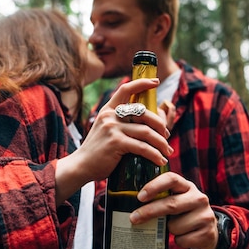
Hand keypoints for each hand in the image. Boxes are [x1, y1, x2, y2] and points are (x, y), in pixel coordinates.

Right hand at [55, 78, 172, 202]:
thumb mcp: (105, 130)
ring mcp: (113, 128)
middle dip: (160, 124)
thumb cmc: (98, 152)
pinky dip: (155, 155)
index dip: (142, 83)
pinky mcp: (116, 142)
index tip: (156, 82)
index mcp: (108, 110)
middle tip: (166, 136)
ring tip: (167, 152)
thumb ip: (120, 124)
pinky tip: (160, 161)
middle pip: (144, 112)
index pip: (126, 89)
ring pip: (146, 131)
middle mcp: (110, 116)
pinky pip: (143, 147)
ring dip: (161, 143)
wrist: (81, 166)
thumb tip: (146, 125)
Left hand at [129, 172, 218, 248]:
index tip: (140, 196)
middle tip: (133, 218)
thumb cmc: (184, 215)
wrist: (209, 233)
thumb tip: (129, 206)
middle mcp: (199, 198)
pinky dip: (178, 241)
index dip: (154, 186)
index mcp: (187, 187)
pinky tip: (184, 237)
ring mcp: (205, 215)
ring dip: (168, 231)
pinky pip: (182, 240)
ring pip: (174, 226)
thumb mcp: (176, 201)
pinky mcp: (207, 232)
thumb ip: (161, 199)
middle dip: (149, 211)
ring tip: (174, 229)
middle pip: (171, 204)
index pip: (171, 179)